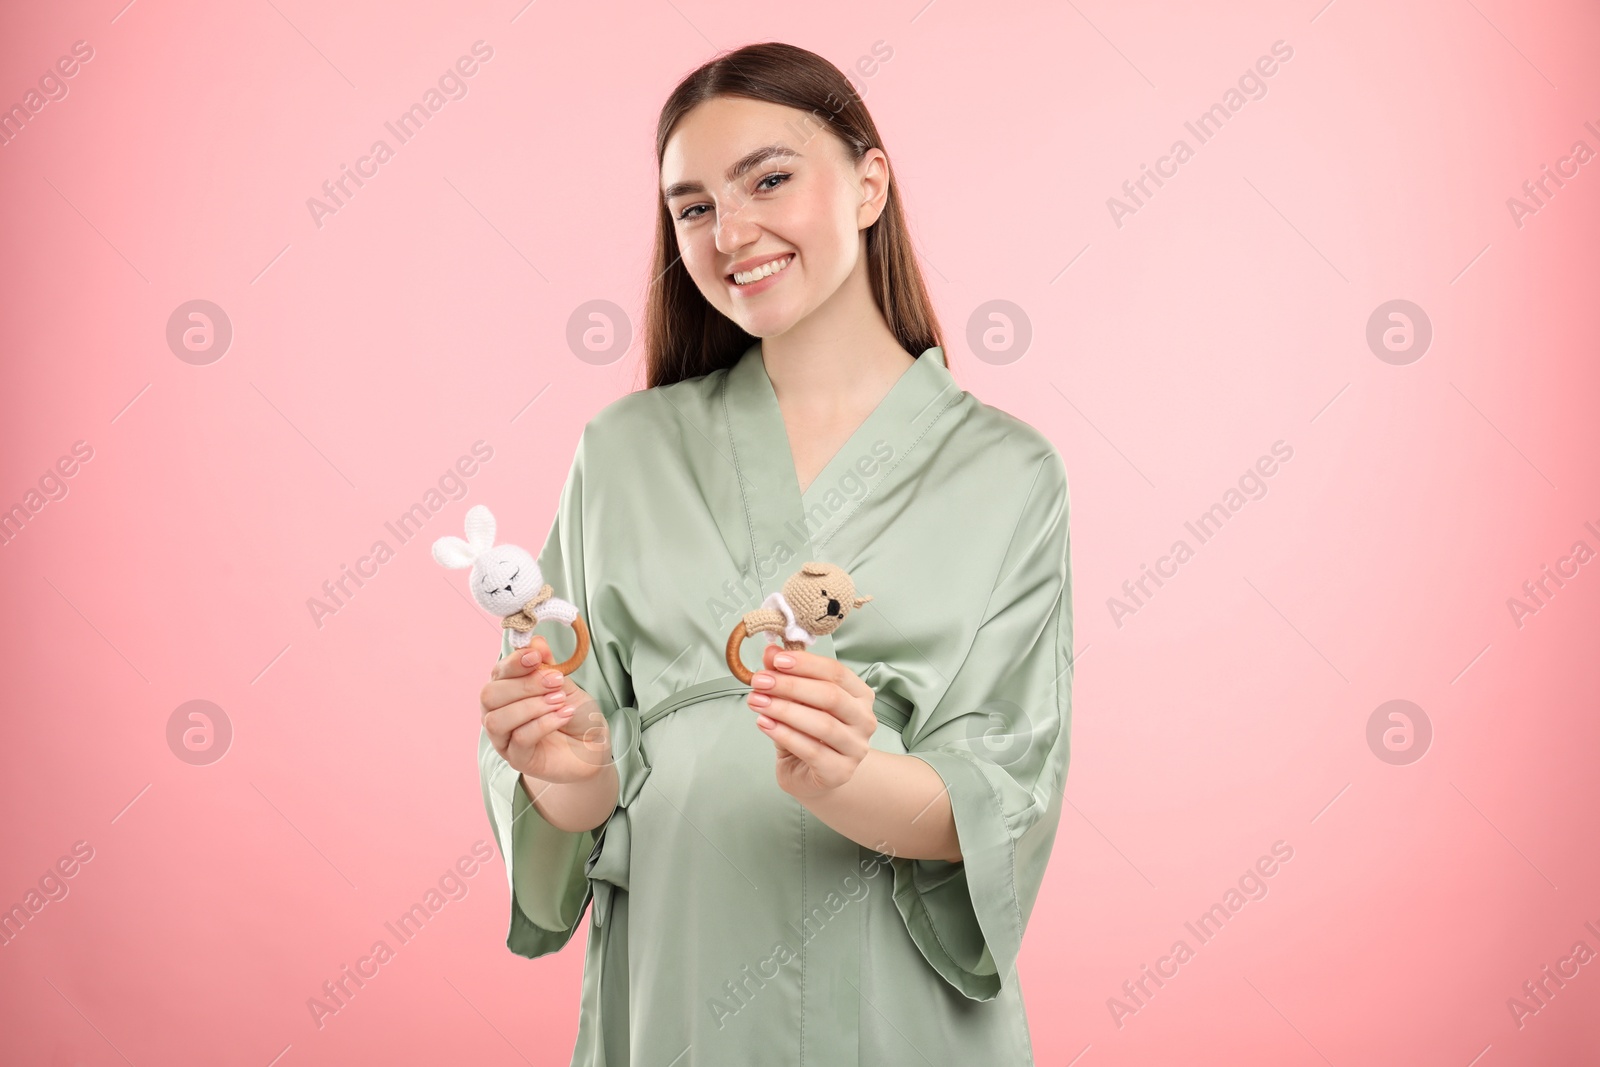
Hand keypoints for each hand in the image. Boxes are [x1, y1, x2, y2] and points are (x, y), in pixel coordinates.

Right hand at [481, 635, 609, 783]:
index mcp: (505, 691)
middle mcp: (497, 714)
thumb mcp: (563, 684)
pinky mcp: (517, 759)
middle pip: (490, 695)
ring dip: (531, 706)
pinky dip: (543, 723)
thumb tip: (536, 641)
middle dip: (524, 685)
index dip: (514, 662)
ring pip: (498, 719)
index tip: (537, 655)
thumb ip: (547, 665)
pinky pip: (520, 739)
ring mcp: (504, 739)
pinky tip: (563, 715)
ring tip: (559, 700)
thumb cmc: (574, 713)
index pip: (497, 673)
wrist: (592, 745)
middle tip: (556, 681)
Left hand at [747, 643, 877, 799]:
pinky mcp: (840, 772)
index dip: (806, 664)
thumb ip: (786, 676)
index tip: (776, 660)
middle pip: (831, 696)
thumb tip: (770, 652)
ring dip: (784, 710)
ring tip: (757, 702)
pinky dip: (785, 734)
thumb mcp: (795, 701)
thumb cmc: (808, 735)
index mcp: (860, 695)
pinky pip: (812, 750)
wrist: (812, 777)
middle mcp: (864, 720)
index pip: (837, 672)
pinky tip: (765, 723)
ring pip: (822, 724)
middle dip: (791, 685)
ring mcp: (855, 748)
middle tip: (760, 681)